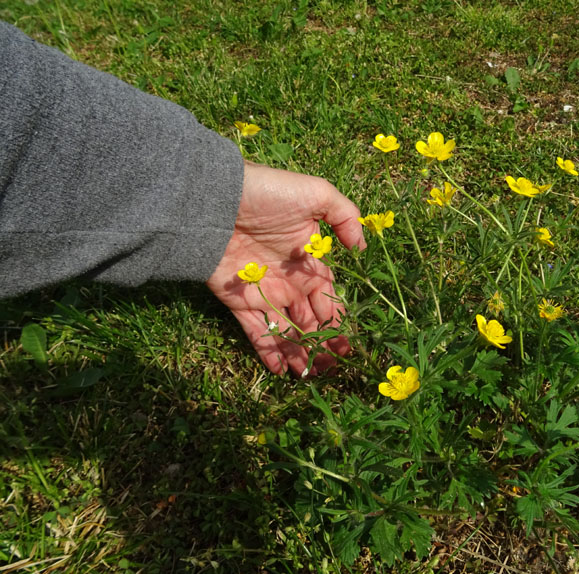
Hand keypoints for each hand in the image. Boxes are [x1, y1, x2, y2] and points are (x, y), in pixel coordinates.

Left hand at [207, 161, 365, 375]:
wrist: (216, 199)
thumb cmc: (268, 193)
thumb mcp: (316, 194)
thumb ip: (345, 217)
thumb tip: (362, 249)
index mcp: (310, 261)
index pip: (329, 297)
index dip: (339, 320)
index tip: (349, 342)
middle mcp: (289, 281)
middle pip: (310, 320)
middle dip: (323, 343)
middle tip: (336, 366)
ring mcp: (264, 293)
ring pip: (287, 331)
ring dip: (300, 353)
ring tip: (313, 375)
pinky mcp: (238, 302)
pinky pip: (256, 332)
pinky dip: (269, 352)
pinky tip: (283, 371)